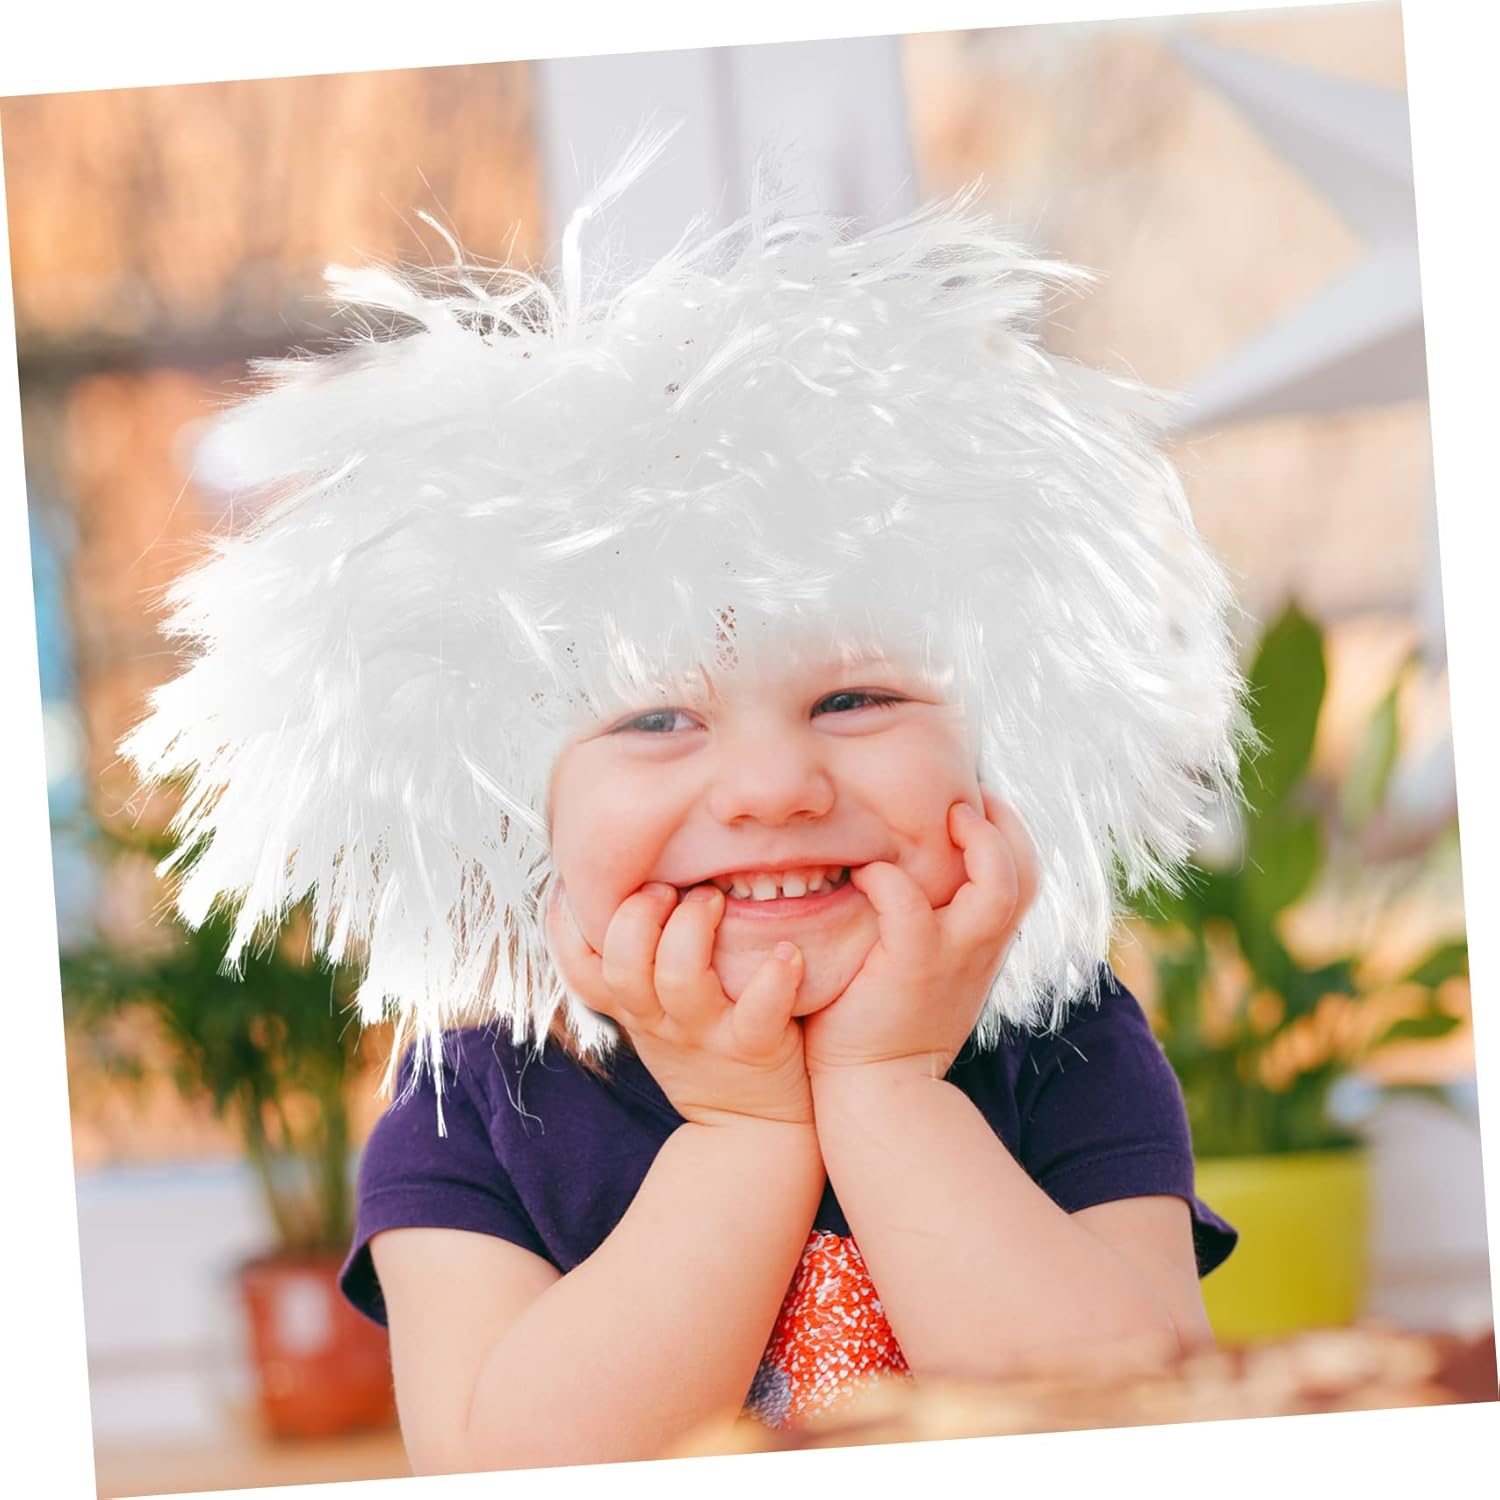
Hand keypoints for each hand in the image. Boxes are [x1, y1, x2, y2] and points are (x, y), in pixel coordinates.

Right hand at [545, 880, 813, 1126]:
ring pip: (679, 980)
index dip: (564, 923)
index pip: (578, 968)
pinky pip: (759, 1012)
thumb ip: (639, 965)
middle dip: (637, 915)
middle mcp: (659, 1021)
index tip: (578, 878)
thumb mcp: (654, 1017)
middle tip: (665, 887)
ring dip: (693, 929)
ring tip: (714, 899)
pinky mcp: (754, 1048)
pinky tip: (787, 952)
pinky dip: (773, 978)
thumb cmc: (704, 1052)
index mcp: (632, 1008)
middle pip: (622, 967)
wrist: (750, 1132)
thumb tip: (626, 885)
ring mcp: (705, 1035)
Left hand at [801, 790, 1036, 1080]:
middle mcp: (981, 946)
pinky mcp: (911, 964)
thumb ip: (932, 928)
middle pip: (1026, 870)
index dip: (1006, 832)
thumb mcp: (928, 972)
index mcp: (985, 944)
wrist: (879, 1094)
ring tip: (943, 820)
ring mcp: (952, 955)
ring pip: (998, 884)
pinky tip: (865, 874)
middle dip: (1004, 824)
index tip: (973, 807)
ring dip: (977, 841)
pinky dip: (887, 878)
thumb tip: (907, 876)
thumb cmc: (888, 1027)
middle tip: (965, 801)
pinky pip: (907, 901)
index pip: (1022, 875)